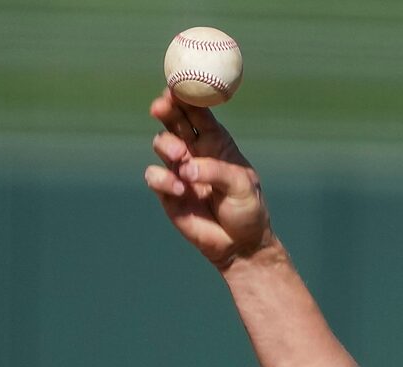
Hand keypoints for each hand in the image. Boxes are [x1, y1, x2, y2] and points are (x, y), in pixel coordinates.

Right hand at [144, 91, 271, 269]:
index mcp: (215, 141)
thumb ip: (216, 171)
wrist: (240, 246)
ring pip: (161, 144)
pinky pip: (155, 176)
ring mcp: (179, 169)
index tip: (177, 85)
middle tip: (161, 108)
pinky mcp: (168, 192)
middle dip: (165, 108)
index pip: (196, 110)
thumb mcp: (242, 187)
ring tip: (181, 159)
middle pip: (173, 119)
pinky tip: (182, 190)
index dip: (186, 95)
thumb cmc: (247, 211)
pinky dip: (163, 180)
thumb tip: (187, 167)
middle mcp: (195, 150)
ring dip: (167, 146)